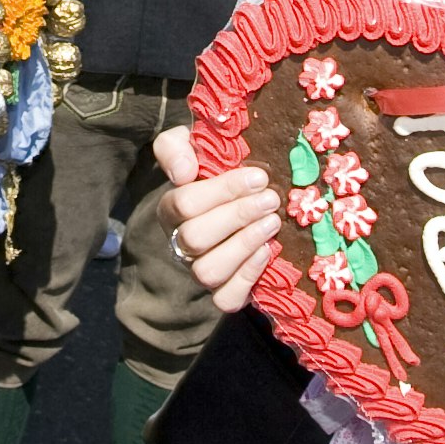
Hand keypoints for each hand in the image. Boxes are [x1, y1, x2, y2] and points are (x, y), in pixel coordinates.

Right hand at [149, 127, 281, 310]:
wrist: (244, 196)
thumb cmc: (216, 167)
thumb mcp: (192, 145)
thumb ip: (176, 147)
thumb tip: (184, 173)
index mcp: (171, 209)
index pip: (184, 203)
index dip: (223, 190)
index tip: (258, 176)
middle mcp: (181, 243)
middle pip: (195, 238)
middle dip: (237, 216)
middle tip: (271, 199)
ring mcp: (200, 271)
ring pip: (208, 271)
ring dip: (243, 245)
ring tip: (273, 223)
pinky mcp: (223, 292)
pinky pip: (226, 299)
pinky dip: (247, 277)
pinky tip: (268, 252)